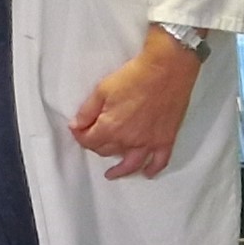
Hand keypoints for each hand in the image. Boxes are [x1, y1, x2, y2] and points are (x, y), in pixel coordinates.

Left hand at [69, 30, 203, 178]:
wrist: (167, 70)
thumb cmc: (132, 77)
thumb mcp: (102, 90)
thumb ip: (87, 111)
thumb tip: (76, 126)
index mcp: (111, 128)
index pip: (89, 141)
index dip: (80, 136)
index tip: (78, 130)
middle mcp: (129, 141)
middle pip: (108, 151)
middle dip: (97, 146)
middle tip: (94, 139)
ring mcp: (149, 142)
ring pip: (131, 164)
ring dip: (120, 170)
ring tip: (112, 174)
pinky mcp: (166, 139)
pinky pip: (160, 161)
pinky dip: (152, 169)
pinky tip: (147, 173)